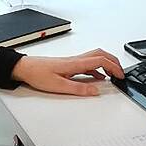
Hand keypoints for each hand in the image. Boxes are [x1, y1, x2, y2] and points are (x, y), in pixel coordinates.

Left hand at [10, 48, 125, 95]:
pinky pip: (88, 63)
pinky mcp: (69, 65)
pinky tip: (97, 77)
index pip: (100, 60)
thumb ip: (78, 88)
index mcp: (75, 63)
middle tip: (121, 73)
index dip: (113, 66)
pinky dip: (97, 68)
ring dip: (107, 63)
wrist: (25, 68)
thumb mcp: (58, 86)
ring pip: (95, 57)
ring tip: (113, 74)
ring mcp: (72, 61)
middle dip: (114, 62)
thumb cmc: (38, 74)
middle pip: (100, 54)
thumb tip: (95, 90)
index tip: (120, 75)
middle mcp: (75, 60)